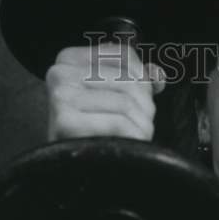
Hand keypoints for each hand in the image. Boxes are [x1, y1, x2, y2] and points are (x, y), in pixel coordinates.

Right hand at [46, 43, 165, 141]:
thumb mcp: (112, 97)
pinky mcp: (65, 121)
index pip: (124, 54)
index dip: (143, 78)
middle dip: (145, 105)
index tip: (141, 99)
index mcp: (69, 59)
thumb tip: (158, 75)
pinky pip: (118, 122)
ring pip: (126, 102)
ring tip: (134, 135)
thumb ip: (136, 79)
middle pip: (129, 80)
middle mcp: (60, 72)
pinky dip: (132, 136)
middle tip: (140, 124)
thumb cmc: (94, 130)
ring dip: (142, 123)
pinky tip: (126, 145)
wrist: (71, 165)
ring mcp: (60, 96)